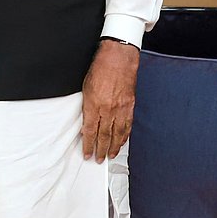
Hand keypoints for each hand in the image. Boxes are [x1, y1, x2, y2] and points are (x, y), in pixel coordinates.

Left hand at [80, 39, 139, 162]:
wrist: (118, 58)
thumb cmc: (100, 69)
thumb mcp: (86, 88)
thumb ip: (87, 107)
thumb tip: (87, 124)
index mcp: (94, 104)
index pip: (90, 131)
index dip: (88, 145)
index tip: (87, 153)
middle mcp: (108, 109)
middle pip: (104, 136)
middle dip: (100, 150)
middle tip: (98, 159)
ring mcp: (121, 108)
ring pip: (117, 134)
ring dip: (113, 147)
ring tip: (110, 155)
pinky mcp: (130, 106)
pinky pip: (127, 126)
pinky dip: (125, 137)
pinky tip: (122, 142)